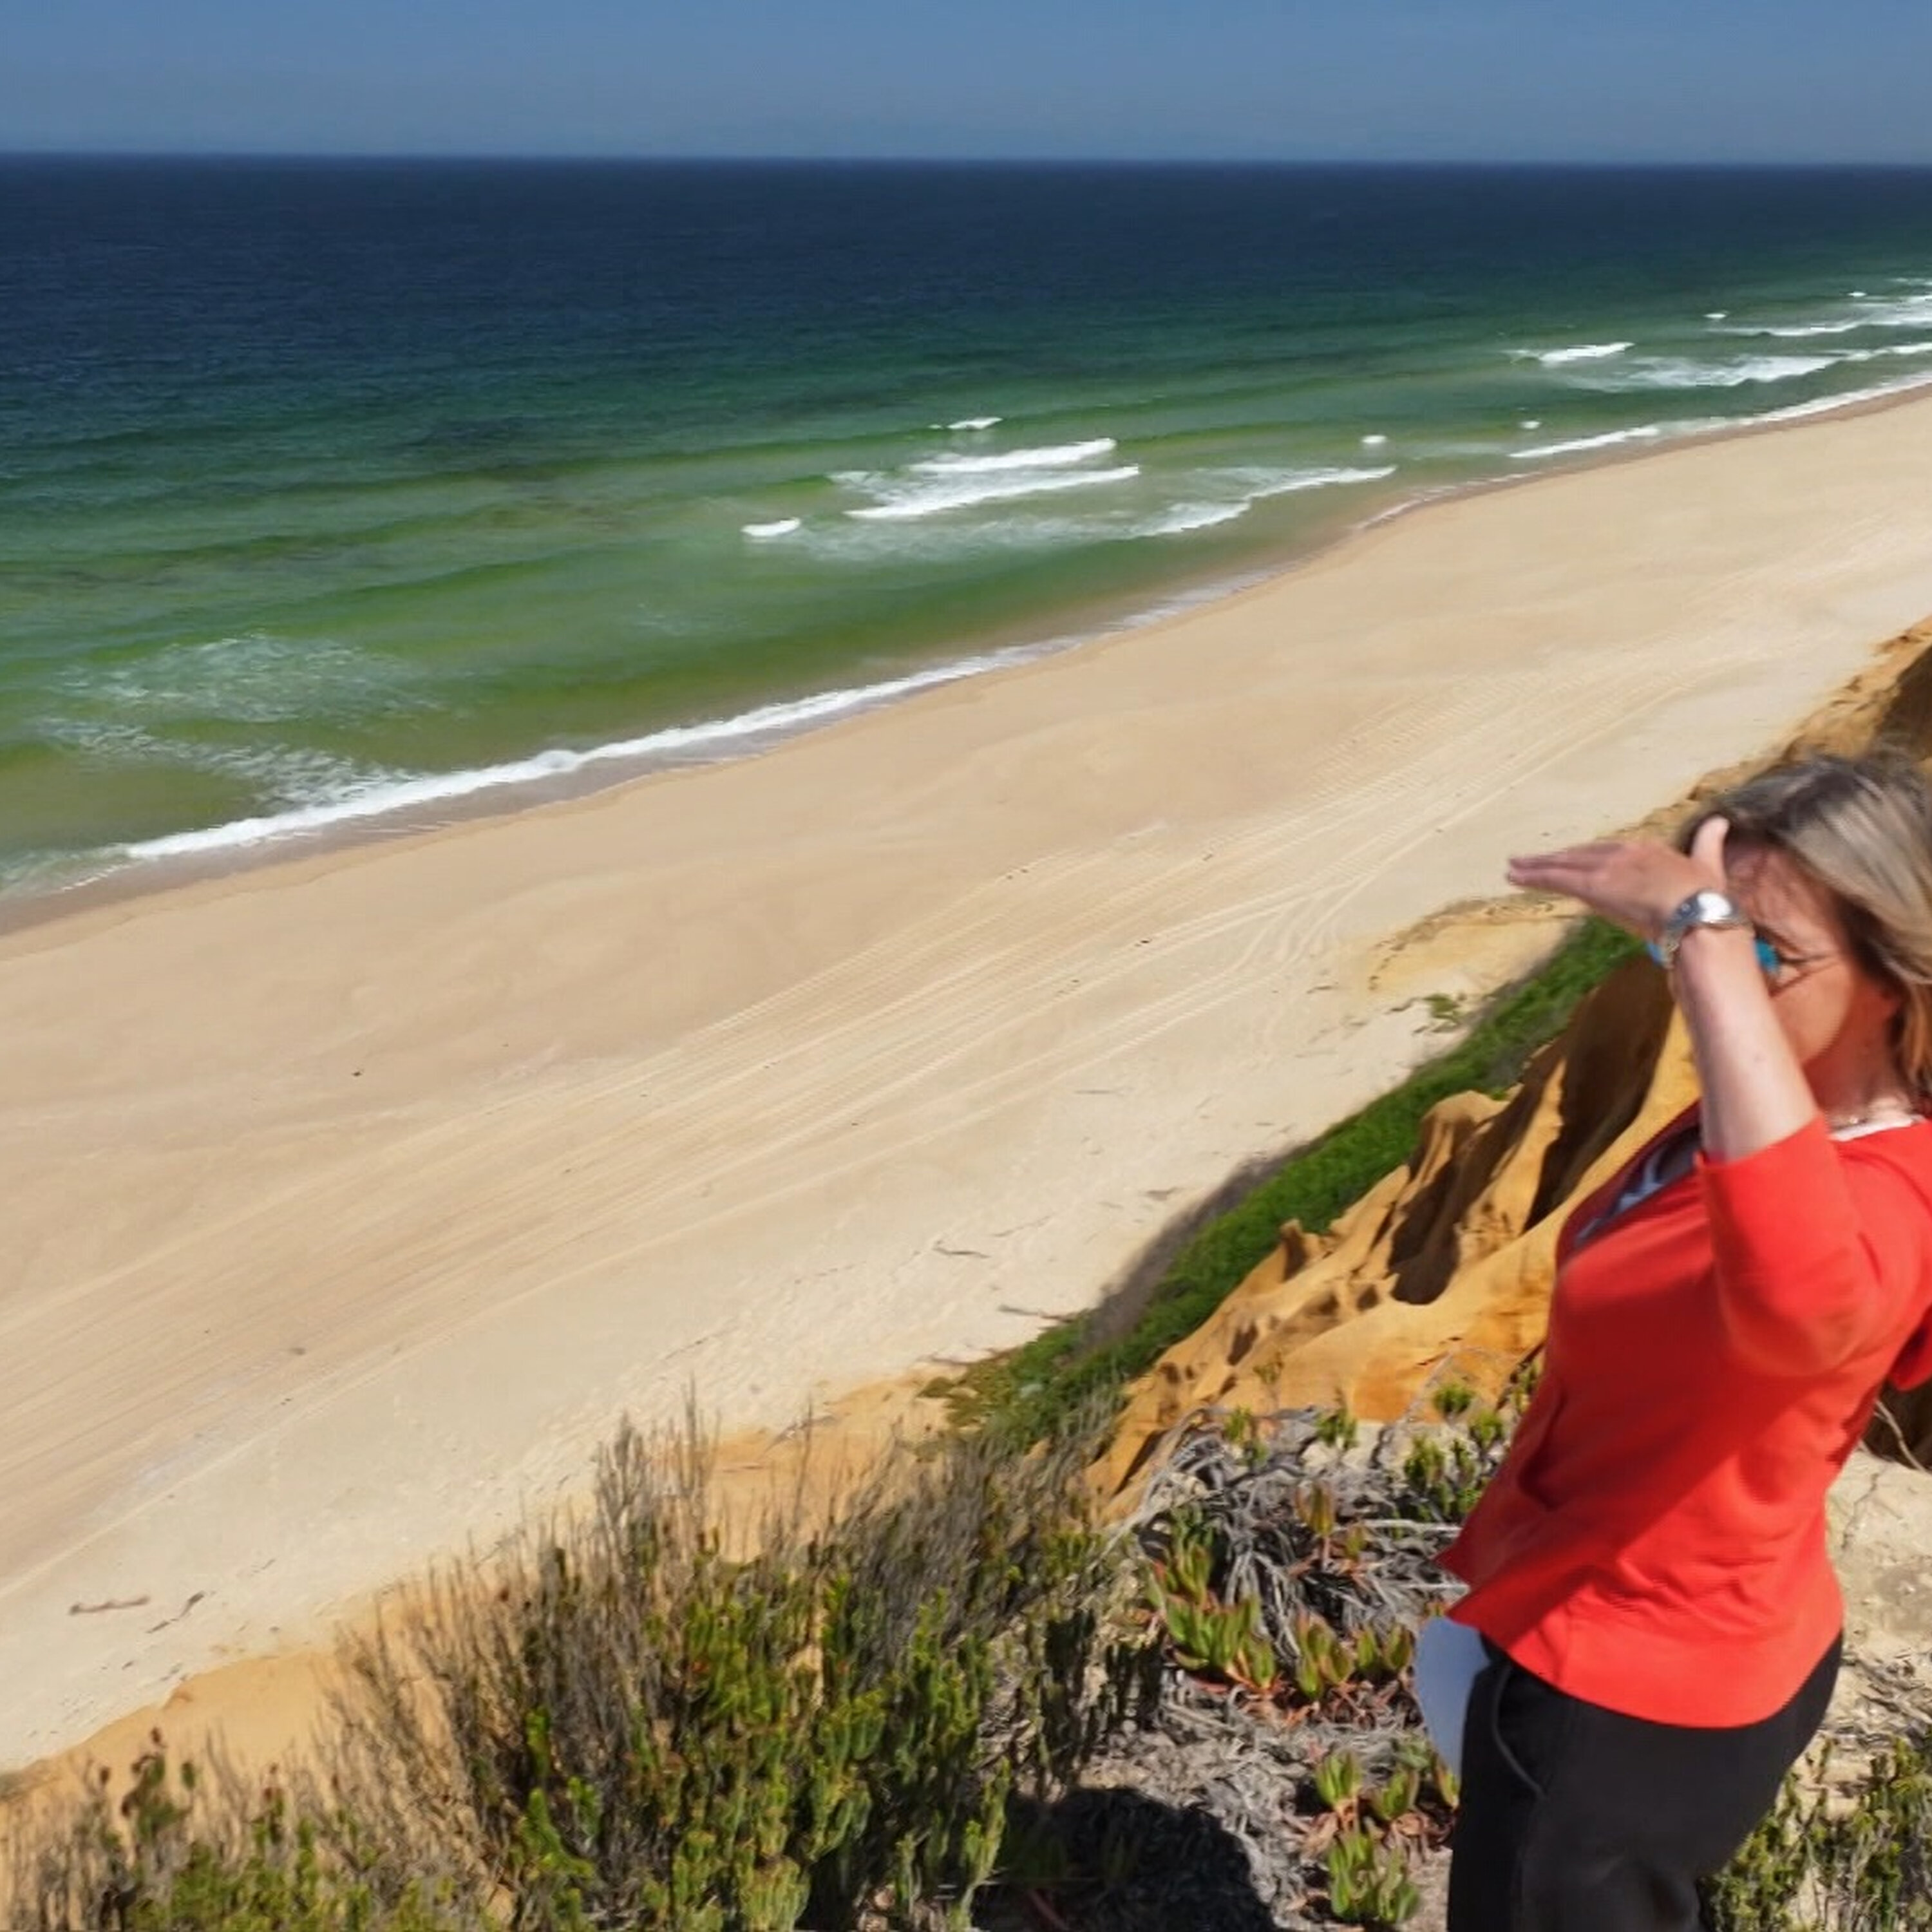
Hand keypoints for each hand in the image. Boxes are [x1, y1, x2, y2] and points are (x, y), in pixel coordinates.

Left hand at [1506, 816, 1729, 938]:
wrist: (1697, 913)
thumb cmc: (1707, 897)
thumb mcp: (1709, 865)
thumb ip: (1708, 843)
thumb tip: (1720, 821)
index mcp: (1647, 850)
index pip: (1606, 852)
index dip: (1585, 855)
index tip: (1569, 858)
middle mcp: (1622, 854)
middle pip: (1579, 855)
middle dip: (1554, 858)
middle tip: (1526, 860)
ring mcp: (1605, 868)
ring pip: (1562, 866)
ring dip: (1536, 867)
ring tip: (1514, 868)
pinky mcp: (1592, 885)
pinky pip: (1557, 879)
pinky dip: (1534, 877)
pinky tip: (1515, 878)